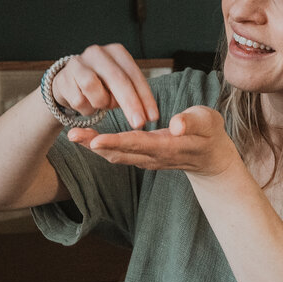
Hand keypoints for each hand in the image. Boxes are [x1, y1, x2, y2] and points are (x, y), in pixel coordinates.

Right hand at [49, 43, 158, 130]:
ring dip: (101, 104)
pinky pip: (79, 100)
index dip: (145, 97)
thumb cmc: (100, 84)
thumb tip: (148, 115)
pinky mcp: (63, 77)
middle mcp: (97, 52)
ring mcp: (78, 63)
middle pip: (117, 79)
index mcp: (116, 51)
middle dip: (130, 104)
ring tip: (100, 104)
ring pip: (95, 90)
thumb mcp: (118, 84)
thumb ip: (132, 93)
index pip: (134, 75)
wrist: (67, 81)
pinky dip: (86, 109)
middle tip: (139, 123)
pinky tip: (85, 104)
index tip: (153, 117)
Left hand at [70, 104, 241, 178]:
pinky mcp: (141, 157)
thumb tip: (175, 125)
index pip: (140, 144)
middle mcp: (154, 157)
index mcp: (169, 146)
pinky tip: (85, 136)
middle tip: (72, 134)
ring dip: (93, 146)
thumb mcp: (208, 122)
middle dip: (95, 145)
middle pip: (121, 153)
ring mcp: (146, 160)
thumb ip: (192, 122)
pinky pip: (117, 154)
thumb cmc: (209, 133)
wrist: (211, 158)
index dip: (118, 142)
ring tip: (72, 134)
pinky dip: (100, 146)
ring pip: (115, 156)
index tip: (96, 140)